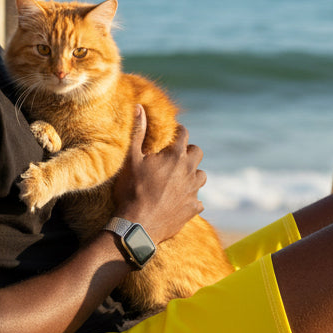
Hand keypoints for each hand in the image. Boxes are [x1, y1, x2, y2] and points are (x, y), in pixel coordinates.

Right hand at [112, 106, 205, 242]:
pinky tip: (180, 201)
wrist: (138, 225)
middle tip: (175, 157)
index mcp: (175, 156)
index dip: (178, 132)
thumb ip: (138, 132)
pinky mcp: (193, 208)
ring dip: (193, 174)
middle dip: (189, 151)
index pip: (184, 134)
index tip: (171, 134)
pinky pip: (198, 200)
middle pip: (198, 152)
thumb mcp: (131, 159)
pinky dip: (191, 199)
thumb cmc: (132, 190)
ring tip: (179, 179)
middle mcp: (189, 171)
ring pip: (201, 176)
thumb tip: (139, 107)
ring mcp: (193, 191)